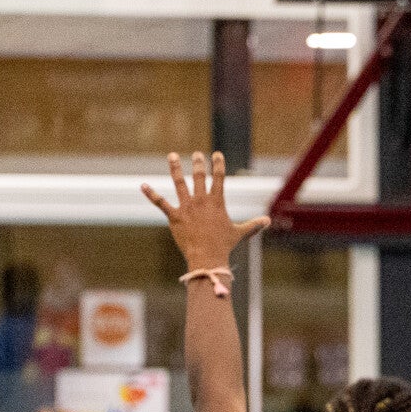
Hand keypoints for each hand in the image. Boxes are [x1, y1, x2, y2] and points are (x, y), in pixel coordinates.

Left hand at [141, 151, 268, 270]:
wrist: (207, 257)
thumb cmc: (224, 245)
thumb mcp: (240, 233)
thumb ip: (253, 224)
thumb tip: (268, 221)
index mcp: (217, 203)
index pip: (219, 178)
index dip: (218, 165)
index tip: (216, 154)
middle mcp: (201, 201)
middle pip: (199, 177)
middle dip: (199, 163)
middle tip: (197, 154)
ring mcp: (186, 207)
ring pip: (179, 183)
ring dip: (175, 168)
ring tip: (172, 156)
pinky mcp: (174, 216)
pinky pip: (160, 203)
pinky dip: (151, 194)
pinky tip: (142, 185)